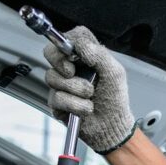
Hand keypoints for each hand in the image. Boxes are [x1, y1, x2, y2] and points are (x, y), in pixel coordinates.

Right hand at [43, 26, 135, 153]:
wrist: (112, 126)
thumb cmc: (115, 99)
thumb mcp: (114, 73)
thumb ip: (99, 54)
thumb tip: (79, 44)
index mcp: (85, 57)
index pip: (70, 38)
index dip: (69, 41)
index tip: (77, 53)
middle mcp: (71, 68)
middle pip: (51, 52)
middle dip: (60, 62)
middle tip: (72, 71)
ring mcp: (62, 85)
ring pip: (53, 77)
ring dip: (76, 88)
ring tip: (90, 95)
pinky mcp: (57, 102)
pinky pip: (57, 98)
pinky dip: (76, 104)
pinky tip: (86, 108)